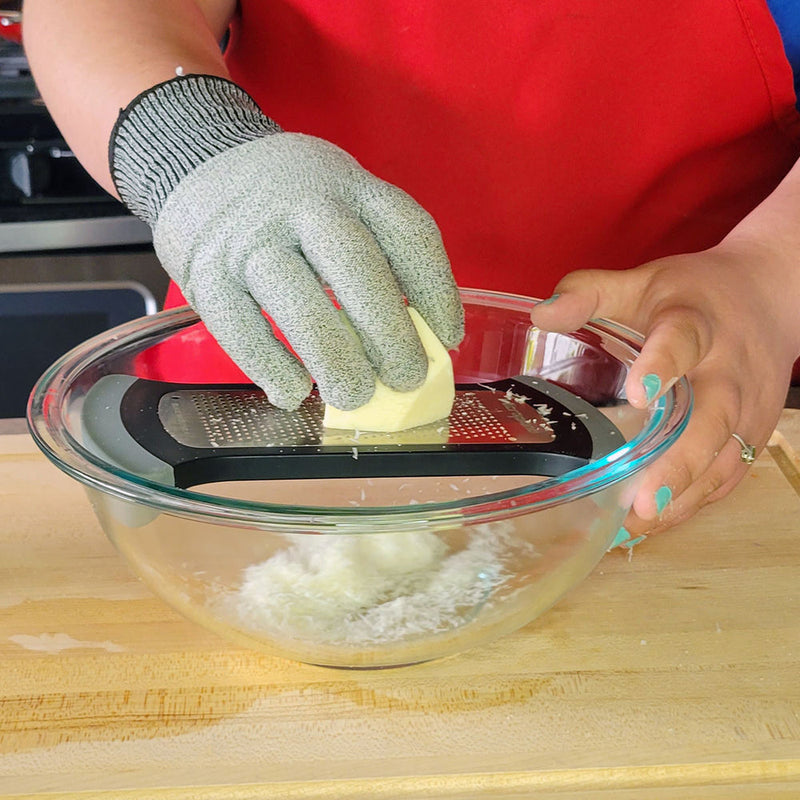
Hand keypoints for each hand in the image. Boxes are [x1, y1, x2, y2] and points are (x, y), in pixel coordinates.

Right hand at [111, 76, 463, 409]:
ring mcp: (251, 238)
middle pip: (357, 270)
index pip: (408, 231)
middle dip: (389, 336)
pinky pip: (242, 330)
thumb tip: (416, 339)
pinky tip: (294, 392)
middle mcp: (303, 204)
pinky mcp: (206, 273)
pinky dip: (272, 368)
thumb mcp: (341, 196)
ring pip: (300, 305)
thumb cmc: (288, 199)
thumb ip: (376, 251)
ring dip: (334, 361)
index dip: (437, 290)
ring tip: (354, 396)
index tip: (448, 337)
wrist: (199, 160)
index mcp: (349, 185)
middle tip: (405, 379)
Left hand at [530, 238, 798, 539]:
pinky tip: (656, 520)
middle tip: (643, 500)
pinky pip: (726, 474)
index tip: (638, 393)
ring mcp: (746, 408)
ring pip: (723, 459)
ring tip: (640, 524)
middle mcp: (728, 371)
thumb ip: (590, 293)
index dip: (664, 364)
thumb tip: (540, 315)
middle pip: (713, 420)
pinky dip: (694, 500)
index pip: (684, 340)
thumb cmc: (693, 295)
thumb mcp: (640, 282)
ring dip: (684, 495)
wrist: (769, 296)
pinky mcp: (751, 434)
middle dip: (680, 463)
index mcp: (697, 324)